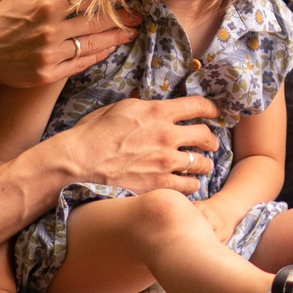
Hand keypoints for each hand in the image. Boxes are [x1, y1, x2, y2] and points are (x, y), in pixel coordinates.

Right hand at [0, 0, 135, 90]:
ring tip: (130, 33)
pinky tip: (108, 49)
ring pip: (91, 45)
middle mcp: (50, 32)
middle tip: (138, 16)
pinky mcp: (46, 75)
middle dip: (121, 19)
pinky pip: (79, 65)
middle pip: (95, 24)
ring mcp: (49, 55)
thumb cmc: (1, 18)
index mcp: (46, 8)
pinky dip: (96, 56)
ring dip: (114, 39)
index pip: (88, 0)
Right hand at [51, 94, 221, 194]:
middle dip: (211, 139)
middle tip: (211, 143)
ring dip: (203, 164)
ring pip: (200, 163)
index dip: (211, 109)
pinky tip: (188, 184)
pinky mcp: (159, 184)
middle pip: (204, 136)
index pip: (197, 106)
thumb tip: (161, 110)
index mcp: (158, 112)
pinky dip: (191, 185)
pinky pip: (188, 186)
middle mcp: (166, 135)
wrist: (78, 161)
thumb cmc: (93, 133)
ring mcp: (164, 162)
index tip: (215, 113)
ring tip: (201, 166)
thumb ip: (147, 108)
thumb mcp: (122, 108)